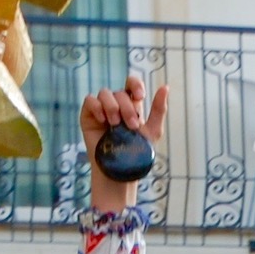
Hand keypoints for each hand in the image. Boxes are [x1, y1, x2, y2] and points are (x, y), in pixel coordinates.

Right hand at [80, 76, 167, 213]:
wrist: (120, 170)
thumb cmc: (136, 153)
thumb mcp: (153, 130)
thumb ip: (159, 109)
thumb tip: (166, 86)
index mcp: (131, 105)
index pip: (131, 83)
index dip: (135, 84)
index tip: (140, 96)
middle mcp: (115, 104)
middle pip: (120, 92)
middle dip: (127, 107)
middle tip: (131, 126)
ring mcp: (101, 109)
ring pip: (104, 93)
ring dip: (112, 106)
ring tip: (115, 124)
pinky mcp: (88, 116)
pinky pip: (89, 100)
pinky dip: (96, 106)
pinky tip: (102, 120)